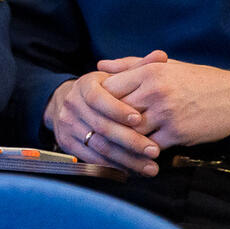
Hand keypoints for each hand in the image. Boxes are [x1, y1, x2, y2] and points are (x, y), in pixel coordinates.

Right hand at [44, 70, 159, 175]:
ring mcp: (68, 125)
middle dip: (130, 140)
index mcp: (85, 85)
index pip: (98, 98)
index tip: (139, 119)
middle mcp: (72, 105)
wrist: (67, 103)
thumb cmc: (102, 90)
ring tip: (151, 168)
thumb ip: (139, 68)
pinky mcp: (67, 144)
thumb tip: (162, 56)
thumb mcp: (116, 77)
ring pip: (98, 146)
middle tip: (155, 151)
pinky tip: (133, 172)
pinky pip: (92, 159)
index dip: (118, 109)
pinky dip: (114, 167)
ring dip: (126, 159)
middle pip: (101, 126)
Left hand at [100, 54, 229, 148]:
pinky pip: (150, 147)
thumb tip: (100, 66)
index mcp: (149, 73)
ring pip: (130, 132)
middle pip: (116, 111)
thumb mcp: (164, 66)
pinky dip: (140, 152)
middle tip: (93, 130)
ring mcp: (166, 114)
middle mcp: (155, 92)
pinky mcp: (177, 134)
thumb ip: (129, 65)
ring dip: (120, 140)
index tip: (93, 107)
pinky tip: (133, 154)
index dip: (98, 99)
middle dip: (105, 121)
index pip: (109, 87)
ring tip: (109, 145)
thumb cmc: (197, 80)